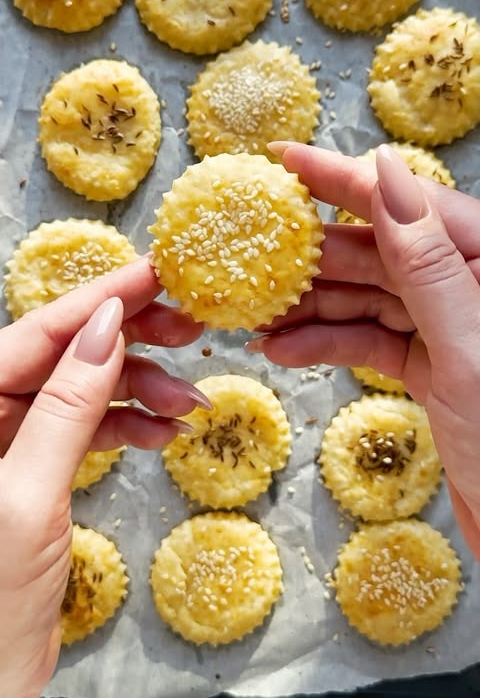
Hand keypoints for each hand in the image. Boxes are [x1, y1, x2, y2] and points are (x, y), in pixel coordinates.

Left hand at [0, 256, 207, 697]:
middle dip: (129, 340)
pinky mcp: (33, 472)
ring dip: (139, 391)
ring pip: (81, 391)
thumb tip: (106, 327)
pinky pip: (84, 430)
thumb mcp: (27, 497)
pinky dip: (127, 427)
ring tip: (189, 399)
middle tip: (186, 327)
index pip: (36, 333)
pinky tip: (163, 431)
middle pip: (63, 354)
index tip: (153, 273)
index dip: (100, 299)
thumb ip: (66, 407)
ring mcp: (9, 444)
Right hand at [247, 141, 479, 559]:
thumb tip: (387, 178)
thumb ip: (427, 264)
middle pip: (378, 249)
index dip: (342, 179)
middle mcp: (467, 282)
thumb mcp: (468, 350)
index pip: (407, 204)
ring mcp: (447, 323)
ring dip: (309, 306)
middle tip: (253, 254)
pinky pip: (369, 339)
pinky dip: (327, 344)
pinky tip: (284, 350)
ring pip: (366, 296)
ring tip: (255, 314)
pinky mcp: (430, 362)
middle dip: (312, 256)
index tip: (285, 160)